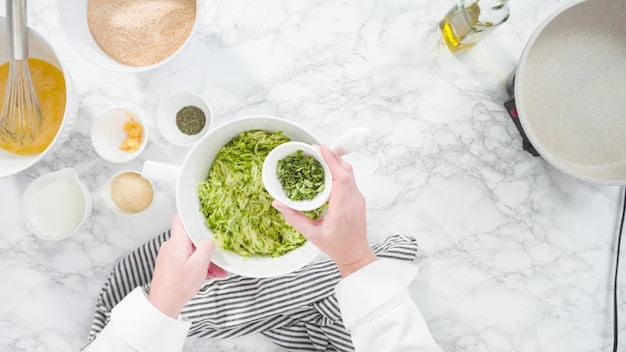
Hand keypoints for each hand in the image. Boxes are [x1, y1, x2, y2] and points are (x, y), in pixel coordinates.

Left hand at [148, 214, 226, 317]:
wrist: (163, 304)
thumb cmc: (179, 285)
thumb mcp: (199, 264)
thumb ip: (206, 247)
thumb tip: (209, 240)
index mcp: (177, 241)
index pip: (180, 218)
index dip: (191, 215)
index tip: (203, 216)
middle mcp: (170, 245)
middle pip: (190, 237)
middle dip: (205, 245)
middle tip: (216, 255)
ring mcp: (169, 255)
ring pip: (190, 249)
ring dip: (203, 258)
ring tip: (215, 270)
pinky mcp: (169, 265)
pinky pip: (186, 258)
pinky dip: (196, 264)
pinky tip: (206, 274)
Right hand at [273, 144, 375, 276]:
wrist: (355, 254)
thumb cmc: (335, 246)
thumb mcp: (311, 234)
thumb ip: (294, 217)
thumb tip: (277, 203)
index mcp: (342, 209)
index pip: (341, 179)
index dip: (332, 161)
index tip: (322, 149)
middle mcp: (353, 201)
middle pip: (346, 171)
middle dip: (332, 156)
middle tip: (316, 149)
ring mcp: (358, 199)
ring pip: (350, 173)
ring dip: (336, 162)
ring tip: (321, 156)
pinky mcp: (358, 199)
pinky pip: (350, 179)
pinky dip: (339, 170)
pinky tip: (328, 169)